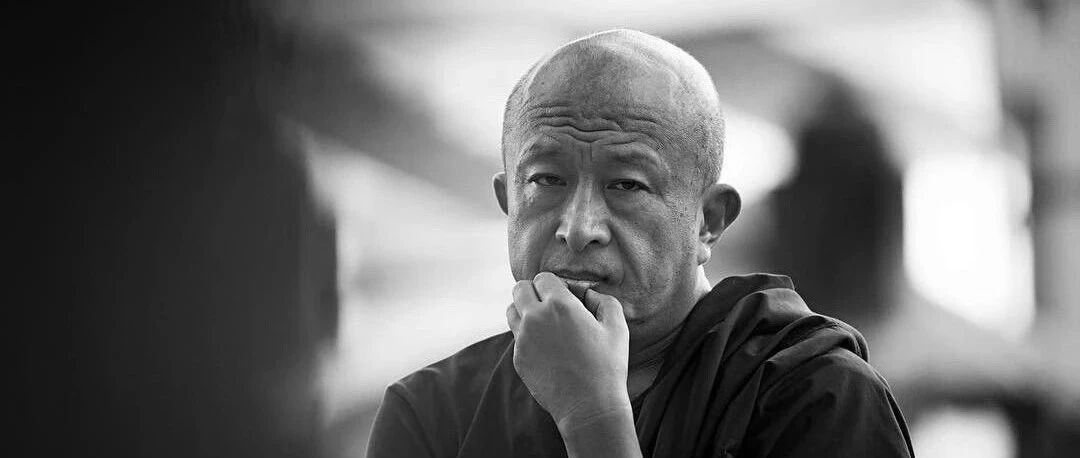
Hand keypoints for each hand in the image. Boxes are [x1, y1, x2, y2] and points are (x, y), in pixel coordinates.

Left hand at [506, 272, 631, 427]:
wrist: (589, 406)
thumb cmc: (607, 366)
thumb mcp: (617, 326)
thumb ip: (602, 299)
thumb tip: (587, 293)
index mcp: (560, 304)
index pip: (543, 278)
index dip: (555, 285)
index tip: (565, 297)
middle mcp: (535, 318)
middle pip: (520, 289)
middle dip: (534, 292)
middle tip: (550, 306)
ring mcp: (523, 339)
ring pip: (512, 311)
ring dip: (525, 311)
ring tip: (544, 324)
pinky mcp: (518, 358)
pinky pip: (516, 337)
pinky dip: (527, 336)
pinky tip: (547, 349)